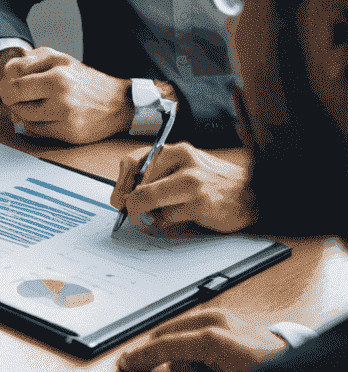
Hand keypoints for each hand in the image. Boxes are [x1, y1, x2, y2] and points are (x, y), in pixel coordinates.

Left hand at [0, 47, 138, 143]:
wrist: (119, 103)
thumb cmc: (85, 81)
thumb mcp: (61, 60)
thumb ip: (31, 62)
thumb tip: (6, 77)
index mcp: (58, 68)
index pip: (13, 73)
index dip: (6, 79)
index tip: (9, 83)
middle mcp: (61, 88)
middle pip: (12, 94)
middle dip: (9, 96)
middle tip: (15, 97)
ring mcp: (65, 112)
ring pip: (21, 114)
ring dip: (21, 111)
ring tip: (34, 106)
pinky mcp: (68, 132)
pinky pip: (34, 129)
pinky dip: (33, 123)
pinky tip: (44, 116)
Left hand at [111, 143, 254, 233]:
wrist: (253, 195)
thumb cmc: (212, 183)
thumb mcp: (182, 170)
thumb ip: (154, 178)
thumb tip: (122, 199)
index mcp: (175, 150)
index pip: (132, 162)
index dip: (120, 184)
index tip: (119, 199)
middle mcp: (183, 161)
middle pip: (138, 185)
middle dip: (132, 203)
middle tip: (132, 212)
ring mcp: (192, 181)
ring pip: (149, 201)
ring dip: (152, 213)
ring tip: (167, 212)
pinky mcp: (199, 203)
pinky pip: (167, 216)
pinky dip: (167, 221)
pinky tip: (183, 216)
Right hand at [117, 309, 284, 371]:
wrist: (297, 363)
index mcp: (213, 337)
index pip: (165, 346)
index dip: (141, 357)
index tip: (125, 365)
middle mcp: (213, 321)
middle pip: (166, 334)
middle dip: (154, 354)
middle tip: (140, 369)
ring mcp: (219, 316)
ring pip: (177, 331)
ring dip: (175, 351)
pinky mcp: (223, 317)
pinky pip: (191, 328)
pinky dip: (185, 344)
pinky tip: (198, 362)